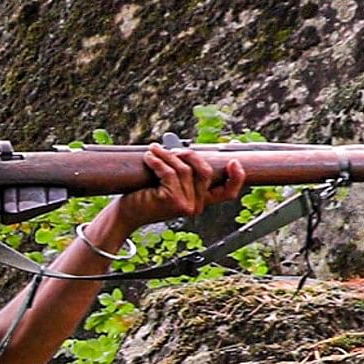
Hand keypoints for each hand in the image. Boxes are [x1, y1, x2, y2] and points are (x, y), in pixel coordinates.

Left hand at [92, 145, 249, 245]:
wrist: (126, 215)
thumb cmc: (146, 197)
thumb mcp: (170, 185)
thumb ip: (184, 174)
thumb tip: (187, 151)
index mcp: (200, 202)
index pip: (227, 193)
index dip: (236, 178)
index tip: (234, 162)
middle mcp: (196, 207)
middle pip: (205, 172)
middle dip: (189, 155)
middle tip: (173, 149)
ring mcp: (186, 205)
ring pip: (185, 169)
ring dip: (168, 155)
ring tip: (154, 150)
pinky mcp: (172, 201)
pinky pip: (169, 172)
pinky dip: (158, 161)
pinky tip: (149, 157)